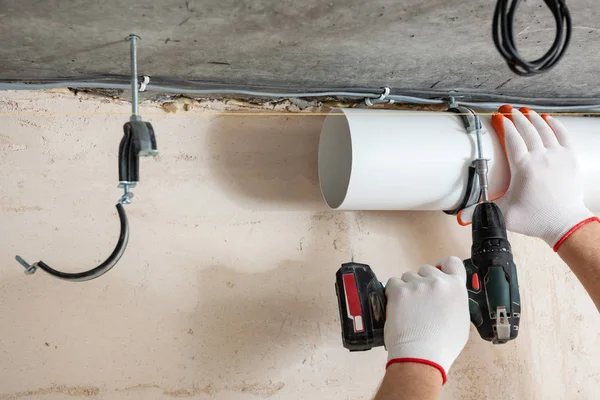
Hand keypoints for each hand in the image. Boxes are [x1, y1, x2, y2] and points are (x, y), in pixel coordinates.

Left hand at [384, 257, 469, 384]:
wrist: (421, 355)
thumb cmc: (441, 345)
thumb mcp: (460, 319)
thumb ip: (454, 300)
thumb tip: (446, 296)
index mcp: (456, 288)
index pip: (452, 262)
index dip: (443, 267)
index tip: (438, 272)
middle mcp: (438, 282)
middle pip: (426, 269)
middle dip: (422, 282)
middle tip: (419, 300)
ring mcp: (417, 284)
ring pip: (408, 276)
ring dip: (406, 288)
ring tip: (408, 308)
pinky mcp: (399, 290)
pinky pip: (393, 283)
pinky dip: (392, 293)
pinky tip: (397, 307)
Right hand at [459, 105, 595, 249]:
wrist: (565, 224)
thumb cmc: (537, 219)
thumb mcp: (504, 214)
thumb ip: (481, 211)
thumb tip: (461, 216)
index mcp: (523, 167)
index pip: (512, 139)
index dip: (504, 126)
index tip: (498, 118)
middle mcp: (541, 157)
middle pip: (527, 130)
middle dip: (517, 117)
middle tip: (509, 111)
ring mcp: (557, 156)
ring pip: (544, 129)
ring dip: (534, 118)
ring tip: (526, 112)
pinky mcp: (570, 159)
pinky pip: (563, 135)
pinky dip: (556, 125)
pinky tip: (549, 119)